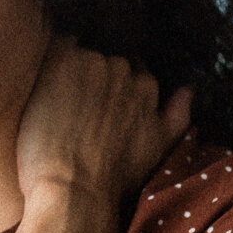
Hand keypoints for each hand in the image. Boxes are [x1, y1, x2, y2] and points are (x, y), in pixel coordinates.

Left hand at [16, 37, 192, 206]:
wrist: (74, 190)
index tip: (96, 98)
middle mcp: (124, 70)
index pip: (131, 67)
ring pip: (81, 48)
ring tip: (58, 93)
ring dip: (71, 64)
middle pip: (105, 56)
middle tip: (74, 97)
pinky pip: (58, 43)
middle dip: (91, 71)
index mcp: (146, 87)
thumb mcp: (159, 149)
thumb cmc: (113, 178)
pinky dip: (53, 56)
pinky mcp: (63, 63)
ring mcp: (93, 63)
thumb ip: (177, 116)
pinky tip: (45, 78)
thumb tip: (187, 90)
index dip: (110, 82)